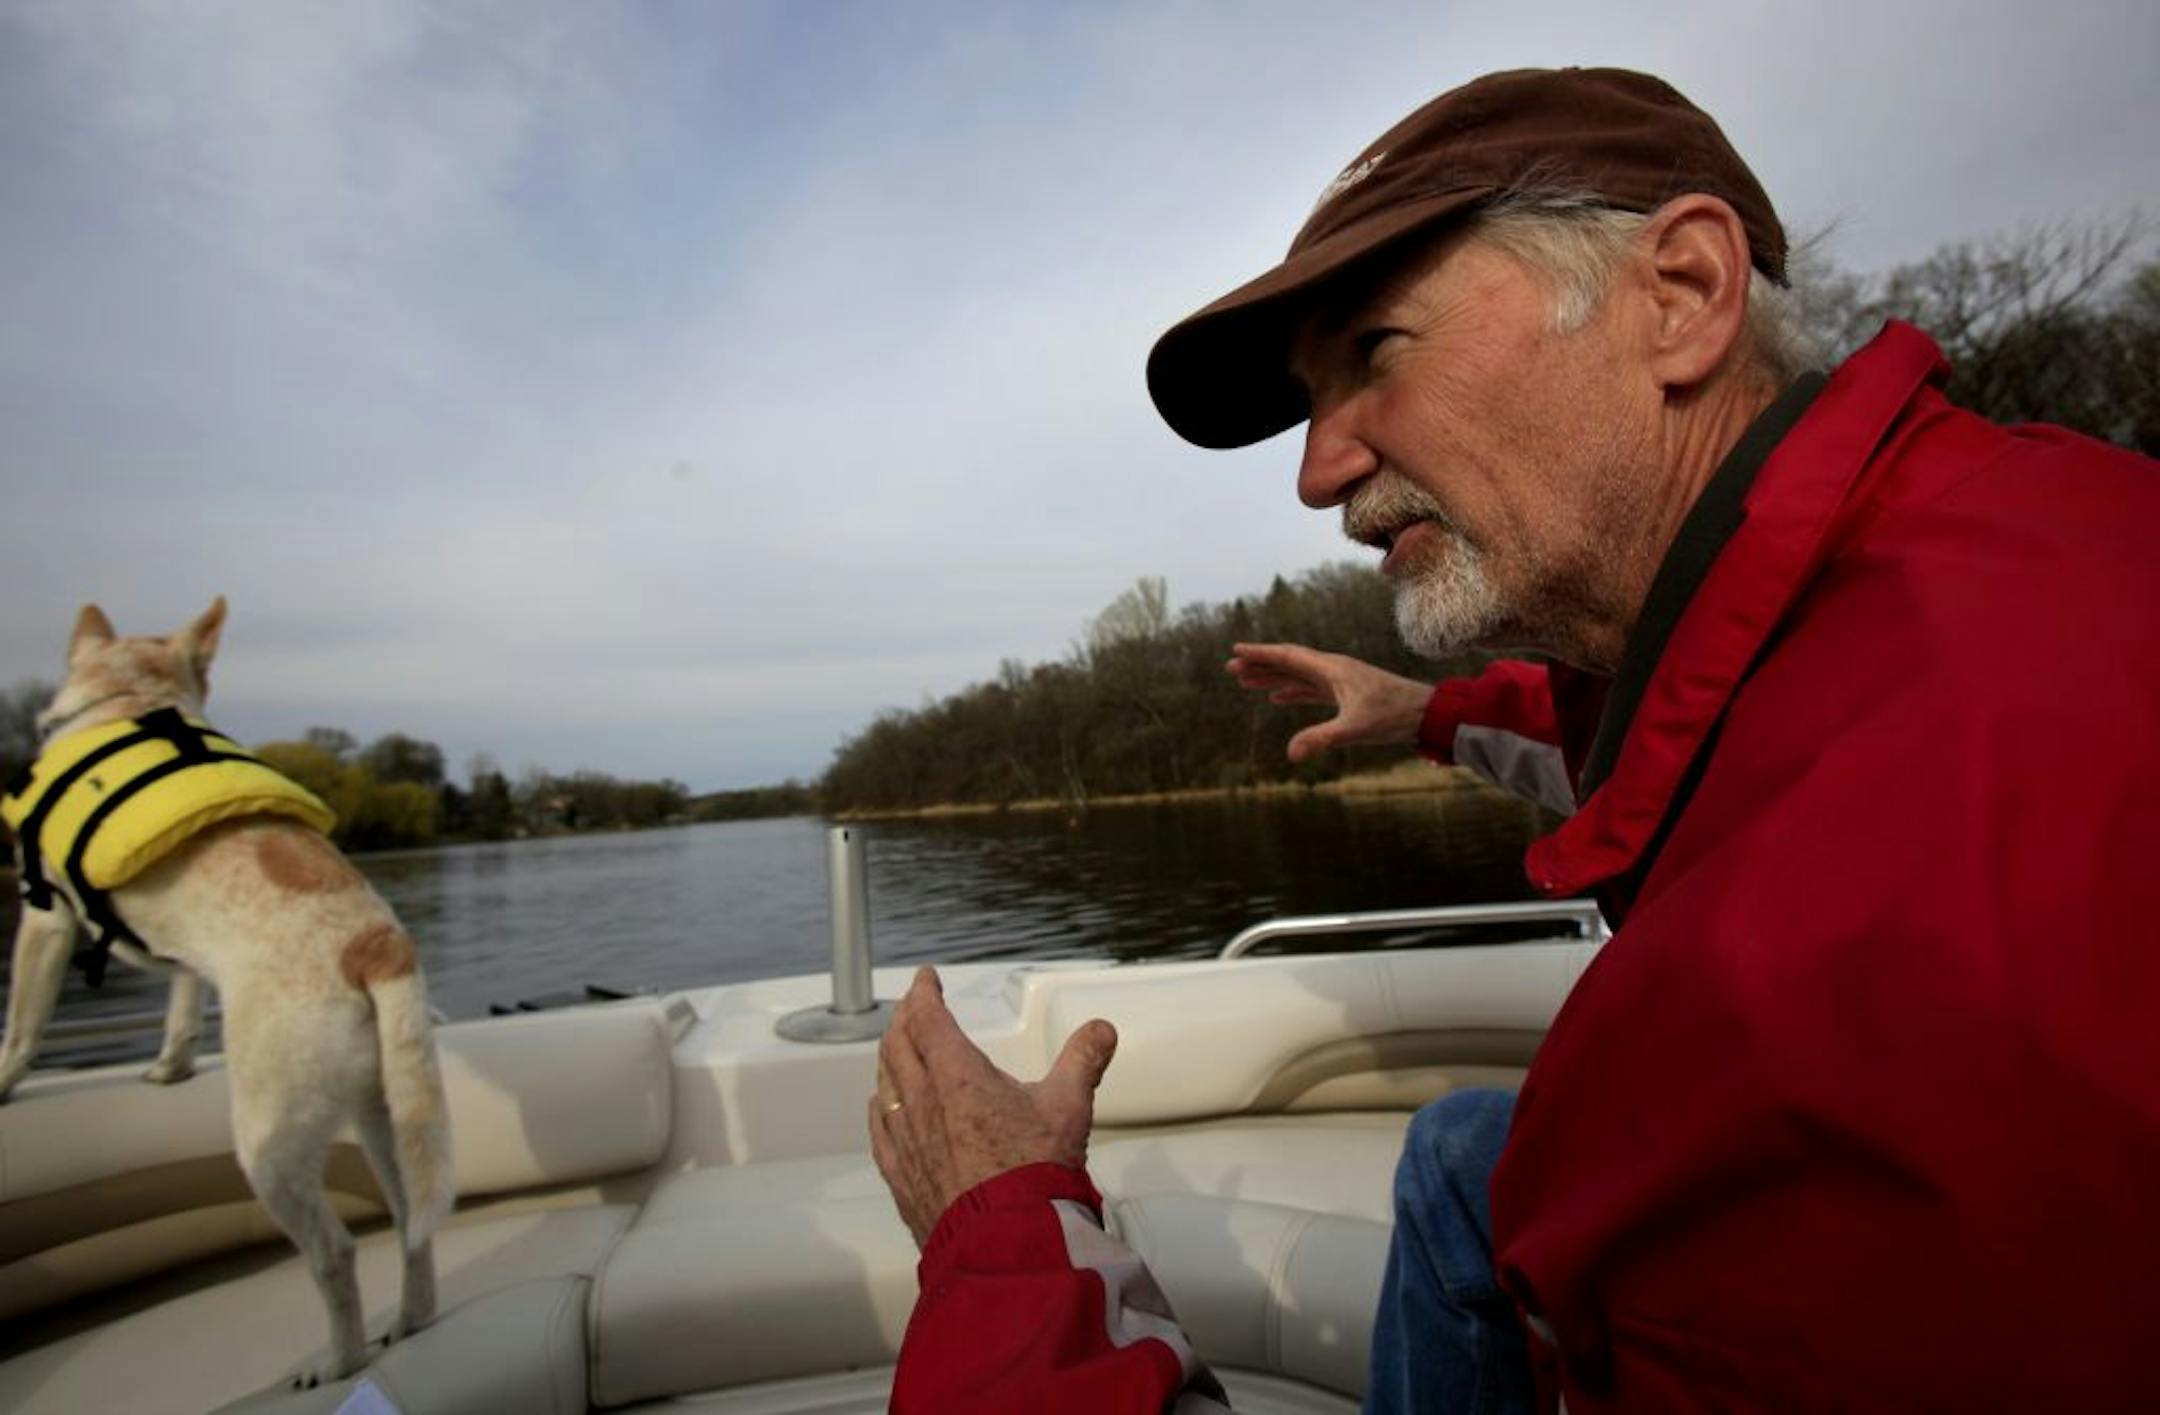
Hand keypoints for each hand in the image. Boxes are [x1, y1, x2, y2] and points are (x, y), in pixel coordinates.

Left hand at [870, 967, 1117, 1247]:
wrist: (1006, 1240)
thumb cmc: (1035, 1171)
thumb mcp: (1069, 1106)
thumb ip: (1083, 1061)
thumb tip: (1101, 1030)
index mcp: (956, 1073)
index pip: (927, 1018)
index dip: (923, 992)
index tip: (926, 979)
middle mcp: (921, 1100)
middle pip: (898, 1045)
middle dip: (904, 1019)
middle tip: (914, 1007)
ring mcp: (905, 1140)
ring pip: (885, 1084)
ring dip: (890, 1059)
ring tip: (898, 1049)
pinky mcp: (901, 1176)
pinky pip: (880, 1130)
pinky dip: (882, 1106)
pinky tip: (884, 1107)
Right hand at [1226, 641, 1433, 761]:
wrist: (1425, 713)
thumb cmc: (1393, 716)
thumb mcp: (1355, 729)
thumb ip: (1322, 739)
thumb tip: (1291, 754)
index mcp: (1332, 669)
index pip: (1288, 656)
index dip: (1261, 654)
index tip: (1236, 651)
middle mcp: (1333, 670)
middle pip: (1289, 663)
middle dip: (1260, 665)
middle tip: (1230, 668)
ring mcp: (1340, 681)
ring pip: (1298, 676)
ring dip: (1272, 678)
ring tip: (1246, 682)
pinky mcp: (1346, 695)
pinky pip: (1311, 689)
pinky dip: (1292, 691)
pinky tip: (1278, 698)